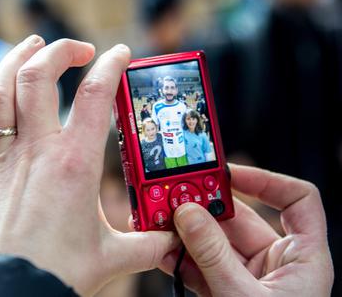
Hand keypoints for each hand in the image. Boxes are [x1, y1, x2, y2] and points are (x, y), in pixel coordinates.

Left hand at [0, 37, 177, 295]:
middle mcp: (34, 152)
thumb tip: (171, 238)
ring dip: (13, 61)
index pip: (96, 96)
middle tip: (77, 50)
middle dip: (59, 52)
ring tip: (30, 46)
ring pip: (0, 94)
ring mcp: (0, 161)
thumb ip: (147, 243)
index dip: (111, 66)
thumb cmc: (58, 275)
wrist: (9, 293)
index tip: (120, 53)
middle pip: (39, 78)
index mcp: (74, 164)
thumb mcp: (114, 257)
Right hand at [161, 164, 332, 295]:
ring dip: (184, 230)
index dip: (267, 180)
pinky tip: (159, 247)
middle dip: (204, 207)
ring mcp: (249, 277)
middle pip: (240, 218)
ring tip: (158, 219)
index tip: (229, 175)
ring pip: (214, 240)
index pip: (297, 201)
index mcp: (303, 258)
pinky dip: (179, 255)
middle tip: (174, 196)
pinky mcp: (225, 290)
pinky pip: (200, 264)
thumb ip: (213, 255)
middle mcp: (277, 263)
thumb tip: (188, 214)